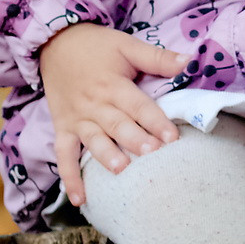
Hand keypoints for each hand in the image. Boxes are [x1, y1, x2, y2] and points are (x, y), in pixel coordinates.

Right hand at [39, 22, 183, 207]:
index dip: (155, 120)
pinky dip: (70, 178)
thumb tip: (191, 62)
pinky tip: (81, 200)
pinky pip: (64, 155)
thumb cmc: (96, 46)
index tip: (172, 137)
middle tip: (151, 154)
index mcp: (113, 84)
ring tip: (121, 169)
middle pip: (116, 124)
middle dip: (134, 139)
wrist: (53, 42)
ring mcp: (77, 119)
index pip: (137, 105)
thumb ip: (157, 57)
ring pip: (93, 140)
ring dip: (106, 155)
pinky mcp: (63, 129)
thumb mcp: (127, 45)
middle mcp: (94, 104)